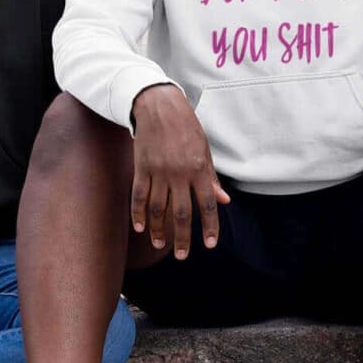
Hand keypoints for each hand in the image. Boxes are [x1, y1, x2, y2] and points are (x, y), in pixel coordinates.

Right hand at [130, 85, 229, 259]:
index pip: (207, 204)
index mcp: (199, 169)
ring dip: (159, 230)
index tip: (210, 245)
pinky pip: (139, 196)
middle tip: (182, 256)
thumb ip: (212, 178)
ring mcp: (158, 171)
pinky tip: (141, 228)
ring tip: (160, 244)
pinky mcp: (141, 168)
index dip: (210, 226)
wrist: (158, 106)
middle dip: (182, 238)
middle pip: (181, 213)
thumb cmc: (186, 127)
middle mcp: (179, 173)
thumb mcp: (204, 150)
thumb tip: (224, 201)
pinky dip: (139, 214)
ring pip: (158, 209)